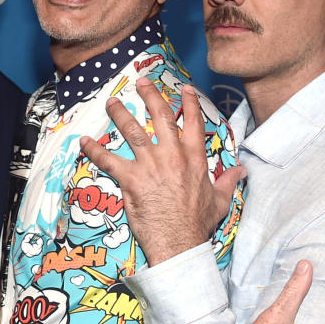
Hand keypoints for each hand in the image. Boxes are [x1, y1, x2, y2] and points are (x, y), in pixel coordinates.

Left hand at [80, 79, 243, 265]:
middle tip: (140, 82)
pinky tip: (83, 141)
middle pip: (161, 116)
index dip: (189, 103)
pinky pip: (108, 160)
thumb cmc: (198, 223)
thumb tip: (242, 171)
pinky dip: (94, 150)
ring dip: (120, 113)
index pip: (193, 122)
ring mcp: (150, 164)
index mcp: (194, 158)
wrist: (179, 241)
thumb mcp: (220, 200)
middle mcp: (172, 155)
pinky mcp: (131, 179)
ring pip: (132, 131)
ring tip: (111, 102)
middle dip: (150, 95)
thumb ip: (228, 181)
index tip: (185, 88)